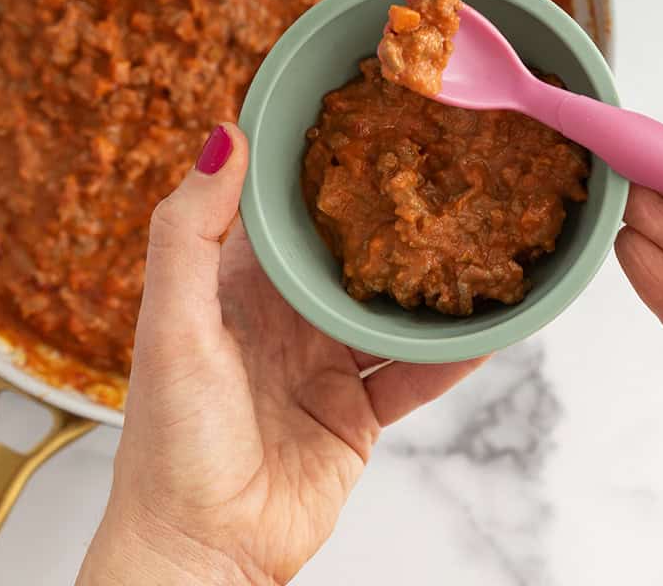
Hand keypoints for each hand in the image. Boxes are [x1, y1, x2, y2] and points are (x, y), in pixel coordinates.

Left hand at [77, 124, 486, 584]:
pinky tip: (490, 329)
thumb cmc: (172, 443)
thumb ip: (190, 232)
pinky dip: (451, 357)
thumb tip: (222, 135)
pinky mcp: (356, 417)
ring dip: (429, 285)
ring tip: (478, 239)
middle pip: (347, 259)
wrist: (203, 552)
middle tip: (442, 168)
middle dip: (390, 221)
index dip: (316, 170)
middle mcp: (283, 322)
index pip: (281, 215)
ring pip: (389, 314)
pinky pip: (412, 377)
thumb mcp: (173, 325)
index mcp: (233, 290)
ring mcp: (323, 368)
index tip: (360, 119)